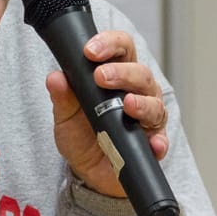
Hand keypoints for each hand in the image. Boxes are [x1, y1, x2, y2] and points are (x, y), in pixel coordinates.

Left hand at [46, 30, 168, 197]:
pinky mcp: (153, 146)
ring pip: (155, 104)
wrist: (88, 171)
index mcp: (118, 76)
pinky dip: (158, 142)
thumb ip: (62, 96)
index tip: (90, 51)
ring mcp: (148, 119)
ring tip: (127, 104)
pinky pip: (161, 142)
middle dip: (122, 73)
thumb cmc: (82, 134)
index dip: (110, 44)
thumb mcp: (65, 115)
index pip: (122, 50)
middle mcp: (138, 93)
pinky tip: (152, 143)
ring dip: (142, 102)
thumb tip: (55, 77)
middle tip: (101, 77)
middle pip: (141, 73)